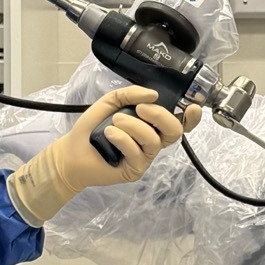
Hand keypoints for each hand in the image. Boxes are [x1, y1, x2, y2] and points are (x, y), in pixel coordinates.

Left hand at [60, 88, 200, 191]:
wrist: (72, 151)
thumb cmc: (93, 127)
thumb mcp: (111, 102)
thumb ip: (130, 94)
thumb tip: (153, 95)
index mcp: (151, 124)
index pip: (179, 122)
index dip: (191, 118)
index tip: (192, 108)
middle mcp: (152, 141)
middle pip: (174, 131)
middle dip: (159, 116)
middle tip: (140, 109)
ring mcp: (145, 157)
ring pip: (153, 140)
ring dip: (132, 126)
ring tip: (113, 123)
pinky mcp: (134, 170)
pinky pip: (136, 152)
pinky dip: (121, 138)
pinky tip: (108, 134)